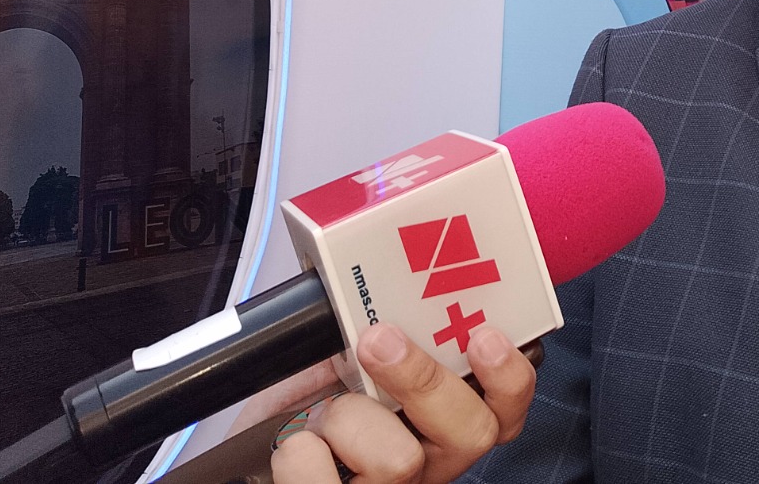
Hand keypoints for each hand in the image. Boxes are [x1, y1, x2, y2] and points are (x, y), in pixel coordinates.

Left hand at [232, 322, 535, 482]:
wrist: (251, 461)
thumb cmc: (297, 412)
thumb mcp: (339, 366)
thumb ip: (370, 334)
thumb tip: (379, 292)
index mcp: (438, 425)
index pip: (503, 410)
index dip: (508, 376)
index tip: (483, 335)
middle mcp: (426, 466)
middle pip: (471, 432)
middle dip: (425, 379)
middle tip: (379, 341)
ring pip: (400, 460)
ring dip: (344, 418)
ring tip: (317, 412)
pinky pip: (322, 479)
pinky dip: (297, 450)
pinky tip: (292, 443)